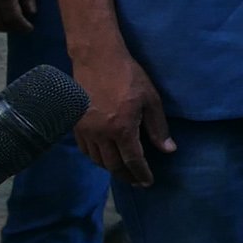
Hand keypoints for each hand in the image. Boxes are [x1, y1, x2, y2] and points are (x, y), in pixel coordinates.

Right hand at [73, 53, 173, 185]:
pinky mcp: (75, 124)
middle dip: (126, 176)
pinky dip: (96, 158)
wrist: (97, 59)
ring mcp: (85, 130)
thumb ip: (158, 127)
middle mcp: (101, 134)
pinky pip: (85, 150)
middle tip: (136, 182)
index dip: (141, 174)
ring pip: (97, 160)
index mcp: (122, 129)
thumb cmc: (129, 76)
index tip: (148, 183)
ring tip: (123, 171)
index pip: (133, 161)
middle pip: (113, 165)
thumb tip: (168, 150)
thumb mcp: (151, 100)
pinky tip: (105, 157)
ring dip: (111, 169)